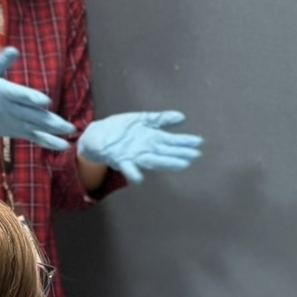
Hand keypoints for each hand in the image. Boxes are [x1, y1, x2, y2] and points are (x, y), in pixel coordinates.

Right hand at [0, 48, 76, 151]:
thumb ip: (0, 61)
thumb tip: (13, 50)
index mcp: (1, 92)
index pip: (19, 95)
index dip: (32, 98)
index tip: (46, 100)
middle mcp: (8, 109)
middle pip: (32, 116)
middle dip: (51, 121)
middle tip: (69, 125)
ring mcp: (12, 122)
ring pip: (35, 128)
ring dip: (53, 133)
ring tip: (70, 135)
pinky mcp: (14, 131)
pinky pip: (33, 137)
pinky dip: (48, 142)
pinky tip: (63, 145)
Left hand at [78, 111, 203, 184]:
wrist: (97, 135)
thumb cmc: (121, 129)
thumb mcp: (142, 119)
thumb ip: (161, 119)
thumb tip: (183, 117)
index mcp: (152, 138)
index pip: (172, 140)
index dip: (185, 141)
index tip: (199, 142)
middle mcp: (146, 149)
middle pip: (166, 152)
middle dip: (181, 154)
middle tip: (196, 155)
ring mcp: (134, 155)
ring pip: (154, 161)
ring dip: (168, 163)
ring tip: (183, 164)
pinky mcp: (120, 160)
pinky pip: (128, 169)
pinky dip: (134, 175)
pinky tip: (140, 179)